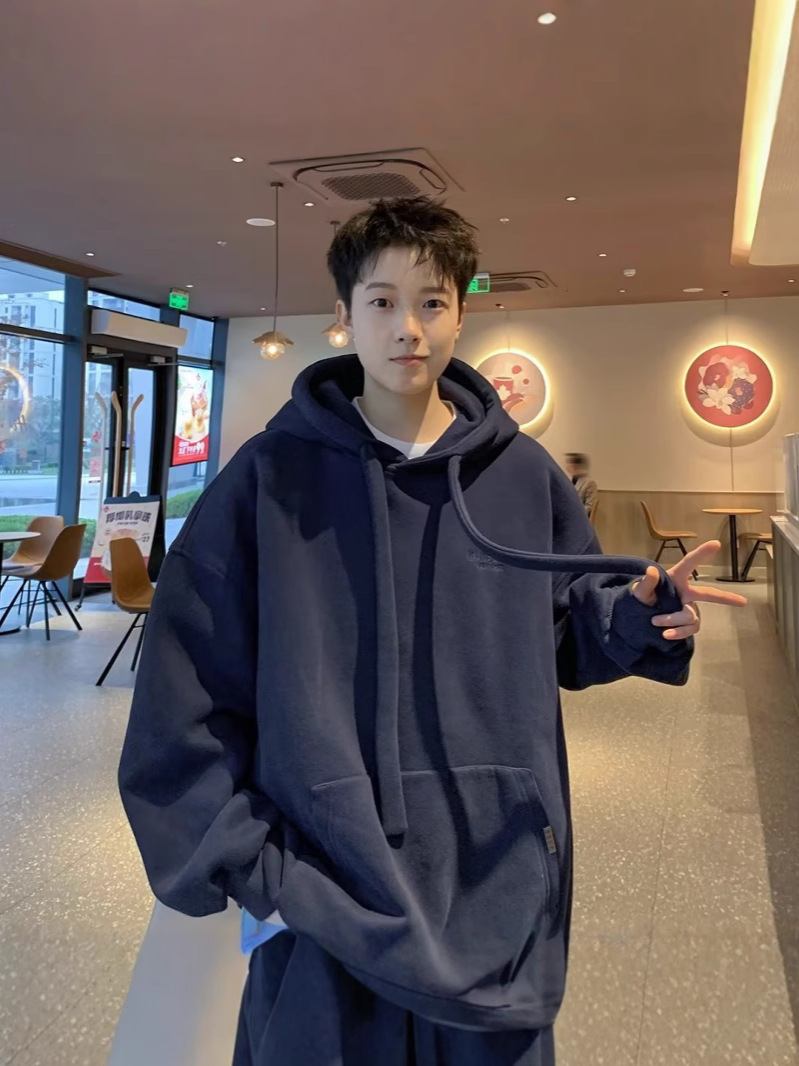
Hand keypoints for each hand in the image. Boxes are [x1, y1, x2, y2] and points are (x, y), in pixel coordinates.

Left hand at [632, 540, 747, 640]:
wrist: (638, 616)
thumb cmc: (641, 597)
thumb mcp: (638, 591)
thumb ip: (646, 583)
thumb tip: (651, 570)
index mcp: (675, 579)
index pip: (689, 564)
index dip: (702, 553)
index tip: (716, 543)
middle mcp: (686, 593)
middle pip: (709, 594)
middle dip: (726, 598)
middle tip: (743, 602)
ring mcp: (689, 608)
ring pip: (690, 616)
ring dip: (673, 620)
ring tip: (655, 621)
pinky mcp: (687, 623)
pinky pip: (690, 628)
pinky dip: (678, 632)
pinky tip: (666, 634)